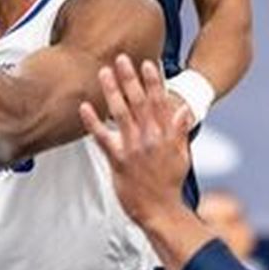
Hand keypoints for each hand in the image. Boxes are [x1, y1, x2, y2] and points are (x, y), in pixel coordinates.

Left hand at [79, 56, 193, 228]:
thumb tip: (184, 109)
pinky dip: (93, 122)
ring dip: (112, 92)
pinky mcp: (118, 161)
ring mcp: (133, 149)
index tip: (147, 63)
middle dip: (130, 78)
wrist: (160, 211)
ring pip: (121, 114)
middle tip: (121, 58)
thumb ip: (181, 131)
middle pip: (139, 102)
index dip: (153, 81)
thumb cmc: (170, 185)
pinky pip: (103, 138)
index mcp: (165, 136)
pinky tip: (84, 107)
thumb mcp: (182, 156)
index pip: (160, 102)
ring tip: (103, 73)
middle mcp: (150, 138)